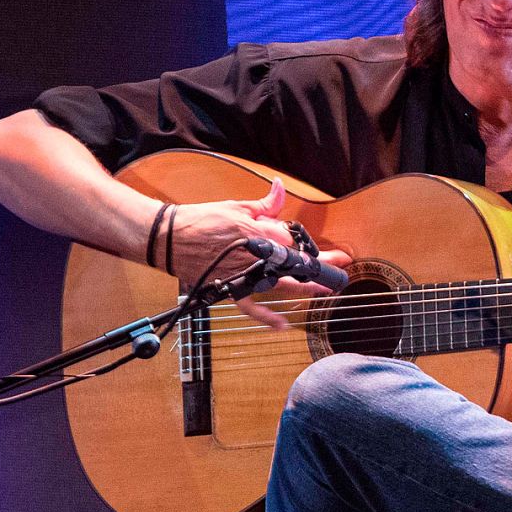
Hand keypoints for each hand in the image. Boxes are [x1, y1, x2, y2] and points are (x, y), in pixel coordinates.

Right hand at [164, 178, 350, 328]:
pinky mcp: (231, 287)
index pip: (298, 242)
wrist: (169, 237)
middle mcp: (257, 256)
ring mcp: (245, 274)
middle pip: (297, 264)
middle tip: (342, 270)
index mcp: (261, 233)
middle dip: (323, 267)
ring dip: (306, 288)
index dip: (320, 249)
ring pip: (282, 284)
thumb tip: (280, 187)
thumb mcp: (238, 206)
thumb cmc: (202, 219)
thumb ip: (266, 203)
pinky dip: (266, 317)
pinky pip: (250, 306)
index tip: (339, 254)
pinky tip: (283, 325)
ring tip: (327, 291)